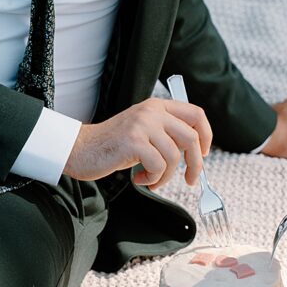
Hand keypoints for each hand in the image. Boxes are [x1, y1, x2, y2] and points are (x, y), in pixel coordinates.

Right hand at [64, 97, 211, 189]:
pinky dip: (153, 178)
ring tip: (152, 179)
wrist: (80, 149)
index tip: (203, 153)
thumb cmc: (113, 145)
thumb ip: (167, 134)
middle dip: (195, 164)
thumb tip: (196, 151)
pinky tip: (140, 178)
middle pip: (191, 137)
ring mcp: (142, 125)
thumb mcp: (144, 131)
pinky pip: (158, 166)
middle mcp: (152, 112)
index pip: (196, 114)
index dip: (206, 135)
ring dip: (166, 176)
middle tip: (190, 179)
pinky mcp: (133, 141)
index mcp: (157, 106)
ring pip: (174, 156)